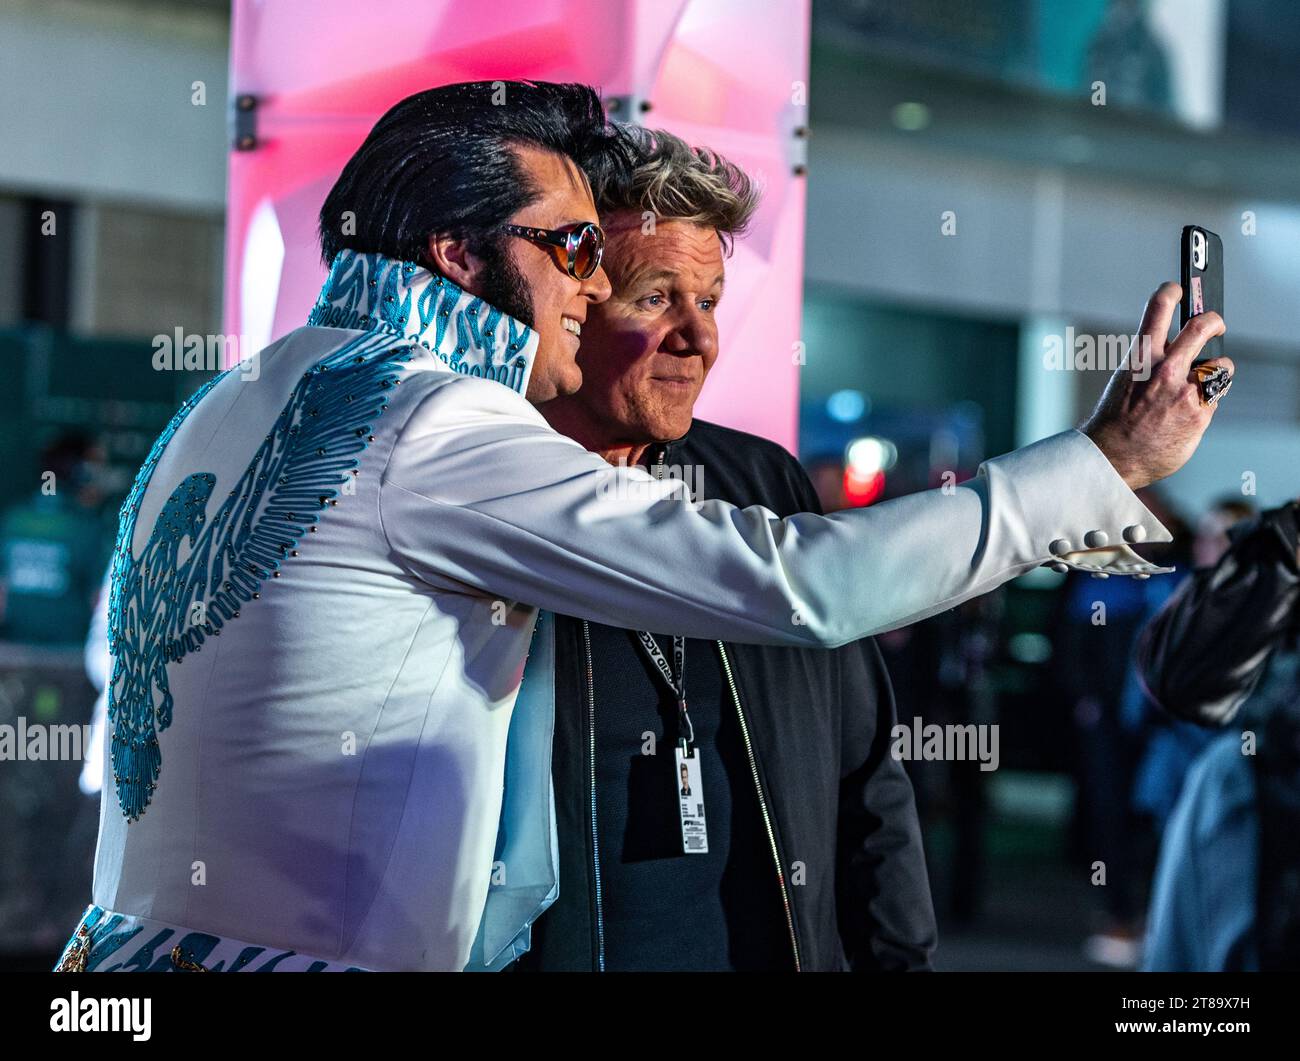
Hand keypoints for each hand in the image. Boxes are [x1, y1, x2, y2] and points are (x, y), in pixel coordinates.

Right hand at [1081, 282, 1230, 489]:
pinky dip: (1208, 400)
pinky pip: (1217, 396)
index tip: (1177, 289)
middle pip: (1203, 326)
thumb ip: (1151, 362)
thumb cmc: (1115, 423)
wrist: (1113, 458)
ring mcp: (1185, 392)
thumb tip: (1176, 347)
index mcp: (1140, 358)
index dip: (1170, 292)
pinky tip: (1192, 409)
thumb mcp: (1125, 382)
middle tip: (1215, 324)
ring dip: (1215, 371)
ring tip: (1202, 382)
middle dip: (1214, 320)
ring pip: (1221, 365)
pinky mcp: (1200, 413)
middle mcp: (1165, 370)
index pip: (1158, 309)